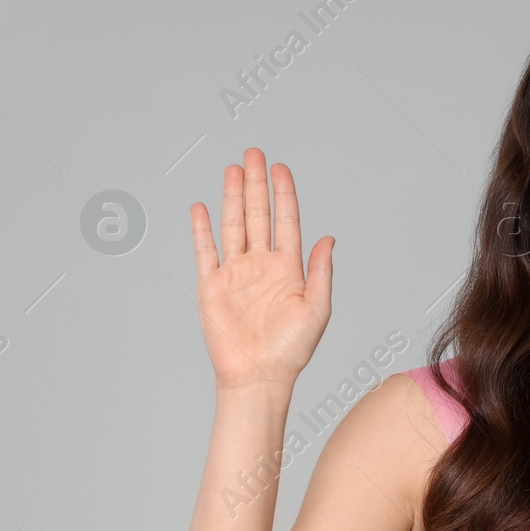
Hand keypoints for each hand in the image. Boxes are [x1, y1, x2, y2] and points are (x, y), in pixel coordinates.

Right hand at [190, 148, 334, 390]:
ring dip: (232, 197)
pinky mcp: (211, 286)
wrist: (258, 376)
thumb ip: (321, 271)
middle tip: (254, 154)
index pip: (286, 221)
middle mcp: (260, 266)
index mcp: (288, 269)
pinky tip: (202, 207)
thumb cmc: (290, 350)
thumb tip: (328, 238)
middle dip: (256, 184)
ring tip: (232, 169)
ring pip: (233, 225)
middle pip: (258, 215)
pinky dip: (202, 229)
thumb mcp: (317, 309)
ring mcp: (235, 273)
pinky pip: (205, 251)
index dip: (284, 193)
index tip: (280, 168)